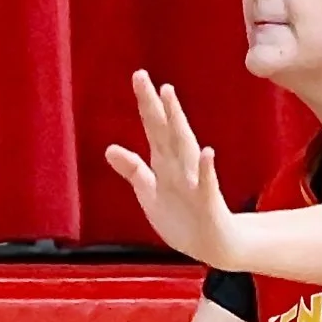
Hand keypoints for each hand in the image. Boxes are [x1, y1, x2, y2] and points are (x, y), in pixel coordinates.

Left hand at [105, 71, 237, 265]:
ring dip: (177, 123)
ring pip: (184, 148)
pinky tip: (206, 152)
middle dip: (156, 104)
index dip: (146, 105)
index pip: (154, 129)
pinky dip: (206, 169)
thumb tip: (109, 148)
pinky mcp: (207, 202)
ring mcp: (193, 181)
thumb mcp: (150, 193)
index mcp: (165, 163)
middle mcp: (179, 166)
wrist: (211, 245)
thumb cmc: (181, 217)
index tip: (138, 76)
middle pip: (166, 130)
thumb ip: (132, 169)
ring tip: (170, 98)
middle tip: (144, 76)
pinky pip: (206, 184)